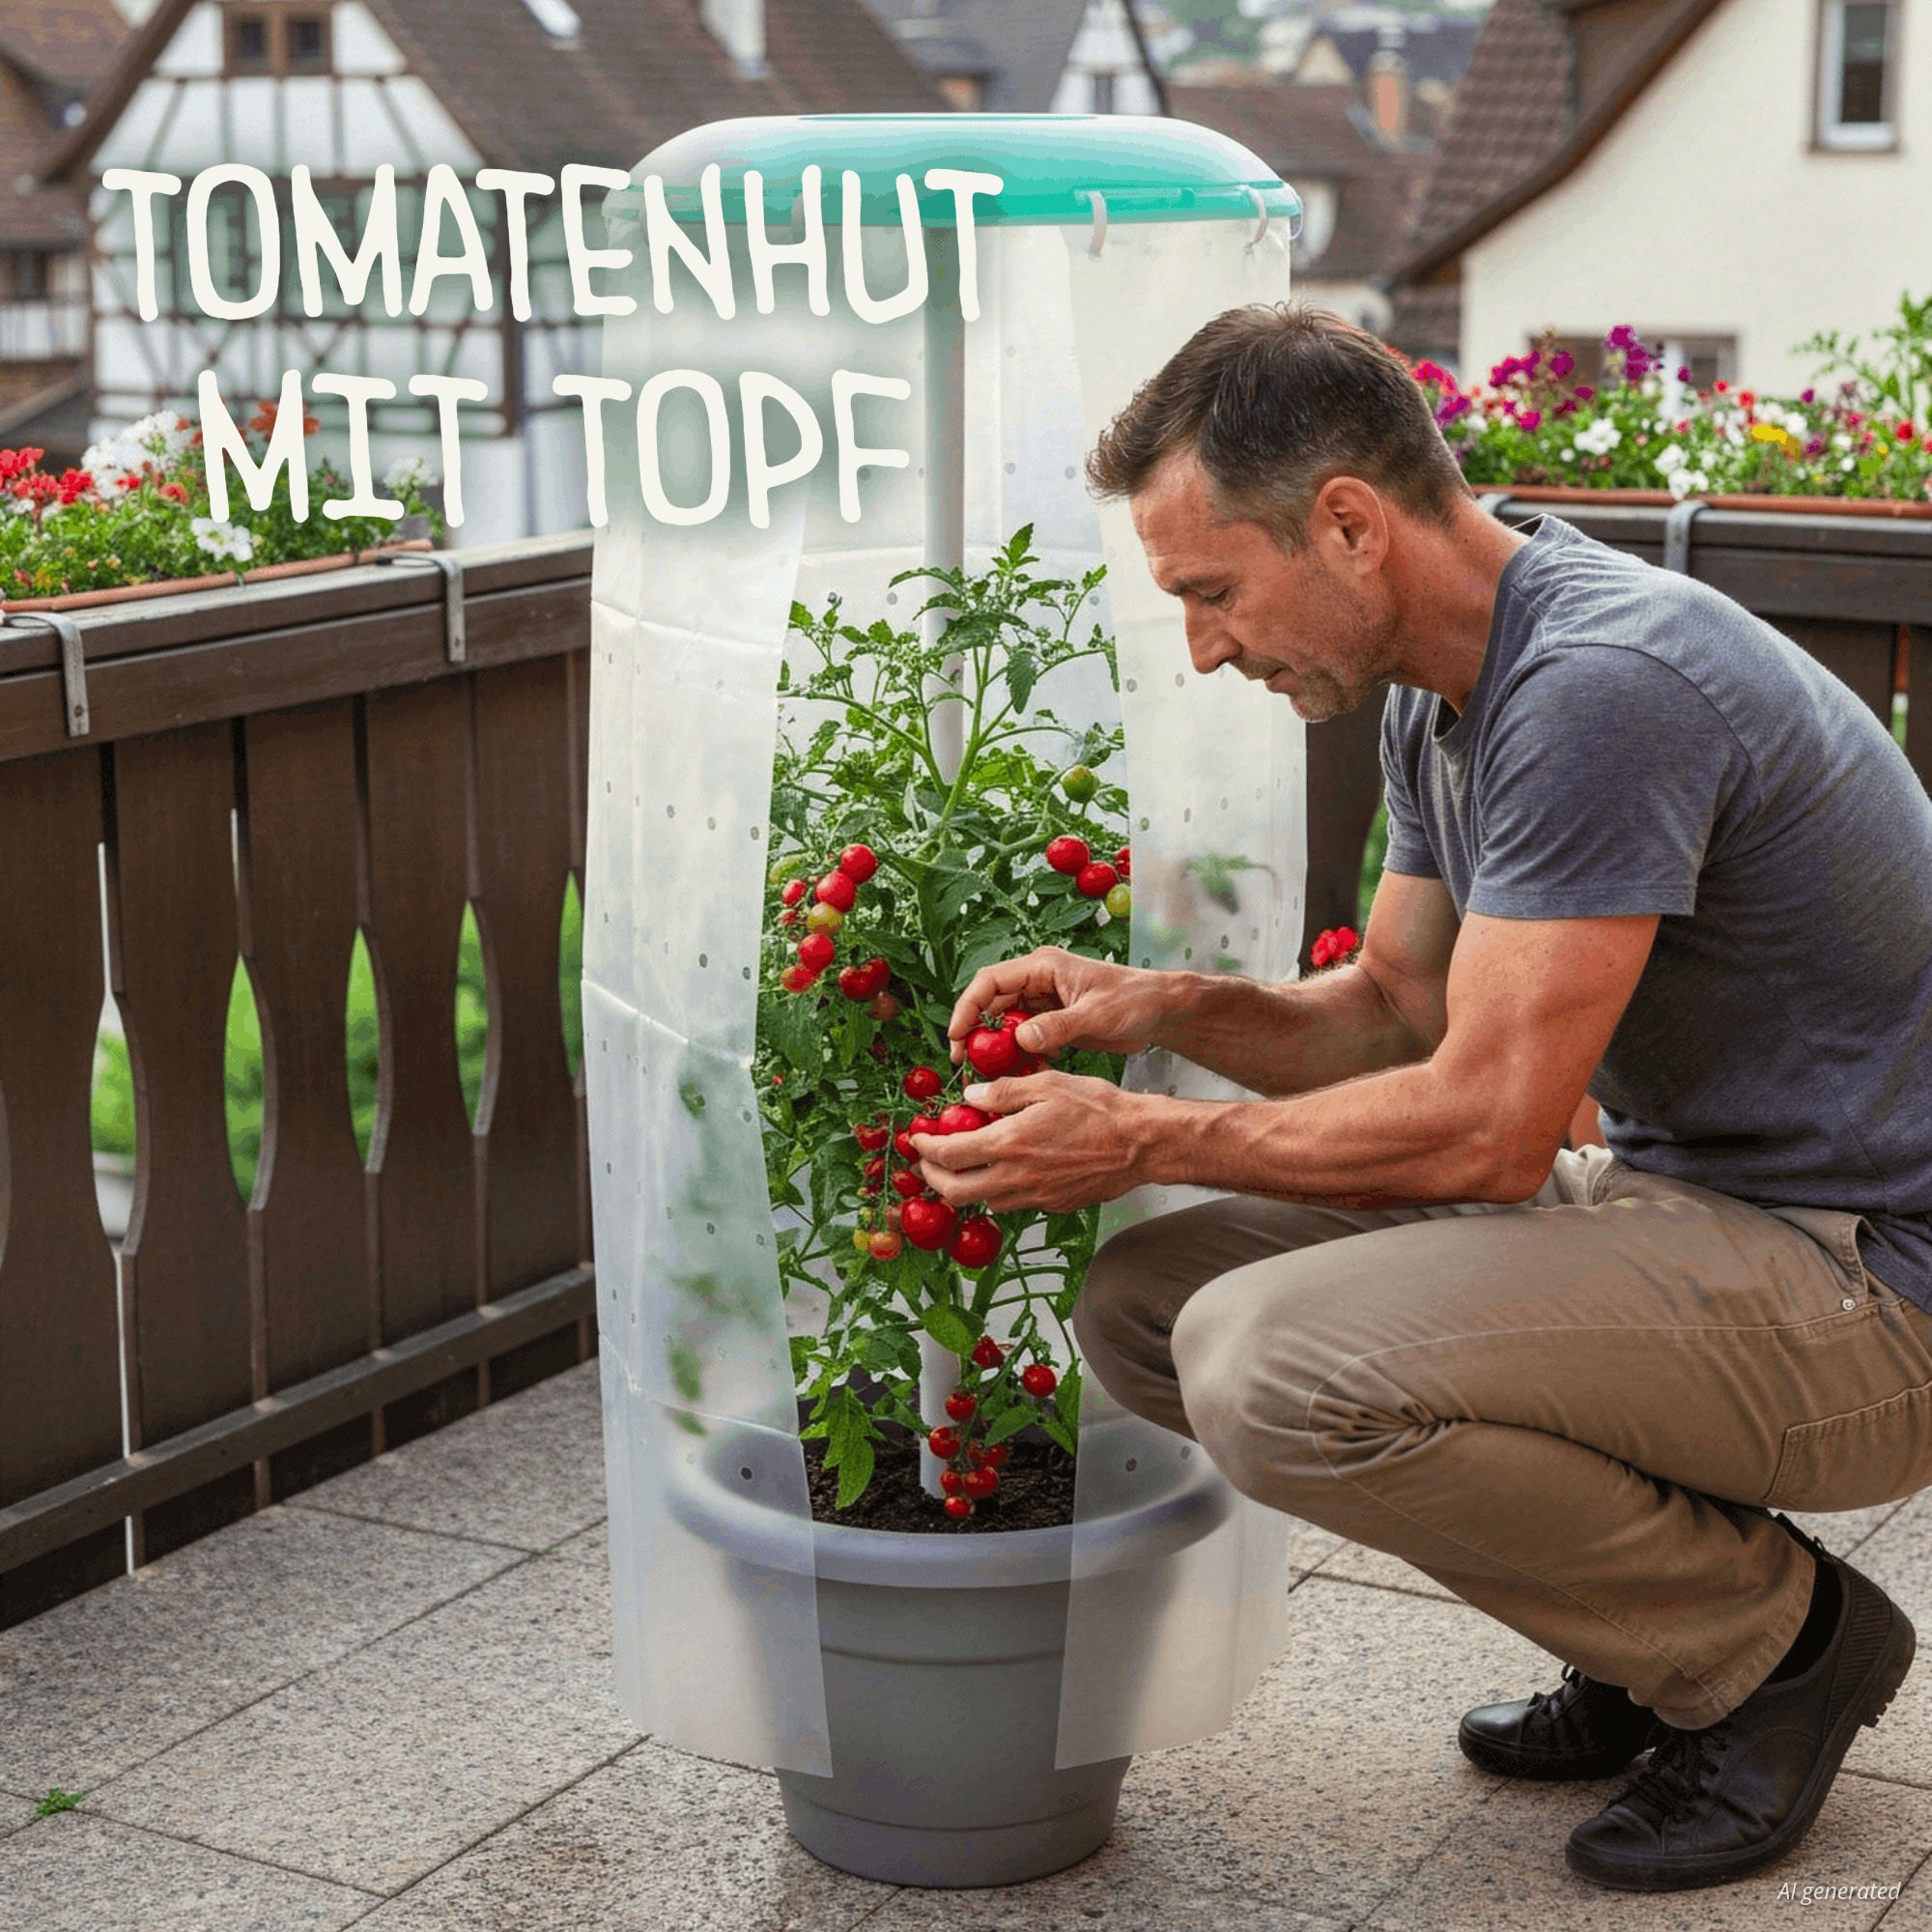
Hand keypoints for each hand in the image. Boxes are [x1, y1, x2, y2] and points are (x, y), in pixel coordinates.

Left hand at [916, 1069, 1155, 1212]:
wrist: (1140, 1143)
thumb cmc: (1100, 1110)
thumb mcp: (1047, 1084)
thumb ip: (1002, 1091)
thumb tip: (970, 1096)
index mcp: (1010, 1143)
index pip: (949, 1155)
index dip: (925, 1149)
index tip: (918, 1139)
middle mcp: (1017, 1176)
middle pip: (955, 1192)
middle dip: (934, 1178)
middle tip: (929, 1162)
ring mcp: (1035, 1195)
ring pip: (983, 1202)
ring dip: (965, 1187)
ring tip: (963, 1166)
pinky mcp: (1052, 1205)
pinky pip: (1013, 1204)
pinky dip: (997, 1191)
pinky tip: (1003, 1172)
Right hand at [946, 945, 1163, 1064]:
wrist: (1161, 1011)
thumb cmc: (1134, 1000)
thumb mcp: (1097, 1014)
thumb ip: (1059, 1026)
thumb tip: (1021, 1038)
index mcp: (1043, 967)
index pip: (990, 982)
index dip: (967, 1007)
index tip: (956, 1037)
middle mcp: (1037, 982)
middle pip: (990, 1004)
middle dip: (975, 1033)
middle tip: (966, 1064)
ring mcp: (1043, 1003)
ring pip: (1004, 1025)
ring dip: (996, 1049)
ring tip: (989, 1077)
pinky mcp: (1052, 1023)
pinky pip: (1023, 1039)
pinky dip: (1019, 1057)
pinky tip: (1022, 1075)